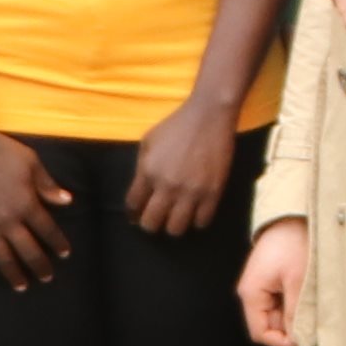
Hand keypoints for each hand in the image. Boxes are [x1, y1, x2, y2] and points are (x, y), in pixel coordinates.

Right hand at [0, 125, 71, 289]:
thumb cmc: (2, 152)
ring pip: (1, 255)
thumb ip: (48, 186)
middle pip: (27, 250)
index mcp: (27, 205)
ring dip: (12, 272)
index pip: (47, 230)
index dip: (58, 243)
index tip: (64, 254)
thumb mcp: (32, 164)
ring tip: (20, 286)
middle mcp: (8, 220)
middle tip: (46, 278)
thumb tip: (66, 201)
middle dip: (39, 265)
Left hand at [122, 94, 238, 239]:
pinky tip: (195, 213)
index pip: (133, 205)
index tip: (136, 215)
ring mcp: (191, 191)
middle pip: (152, 223)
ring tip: (175, 218)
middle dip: (150, 224)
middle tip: (155, 219)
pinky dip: (197, 221)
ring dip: (173, 226)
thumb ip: (141, 168)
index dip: (133, 213)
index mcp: (148, 172)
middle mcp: (167, 186)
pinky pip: (202, 222)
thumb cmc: (176, 126)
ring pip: (176, 228)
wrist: (208, 116)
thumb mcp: (148, 142)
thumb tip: (139, 193)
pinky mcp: (212, 193)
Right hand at [238, 219, 311, 345]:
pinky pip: (280, 300)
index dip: (281, 341)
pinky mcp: (270, 279)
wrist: (293, 215)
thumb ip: (295, 313)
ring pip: (277, 313)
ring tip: (310, 298)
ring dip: (294, 312)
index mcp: (251, 293)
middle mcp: (251, 292)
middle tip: (312, 314)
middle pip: (269, 324)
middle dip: (290, 324)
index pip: (260, 333)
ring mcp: (260, 285)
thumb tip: (297, 338)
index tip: (303, 337)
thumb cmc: (293, 243)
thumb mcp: (297, 281)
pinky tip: (305, 291)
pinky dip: (294, 301)